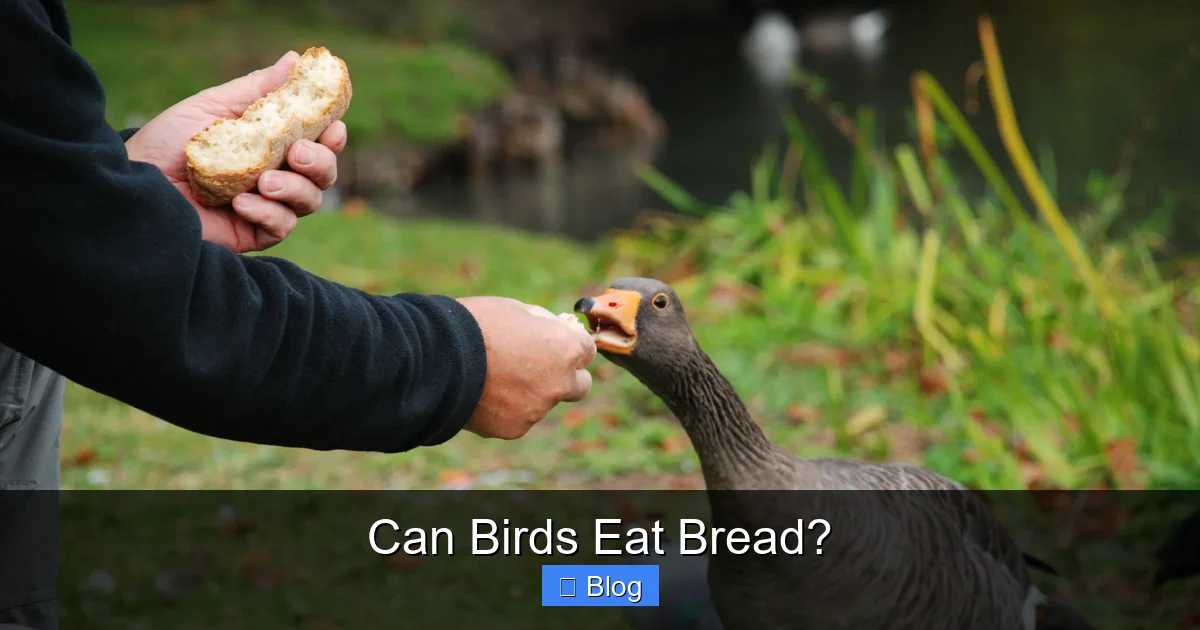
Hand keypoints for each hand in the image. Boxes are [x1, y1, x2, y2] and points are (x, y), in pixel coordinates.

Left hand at [124, 51, 347, 252]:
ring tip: (264, 180)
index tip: (333, 126)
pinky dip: (269, 214)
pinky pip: (281, 227)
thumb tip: (295, 59)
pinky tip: (242, 203)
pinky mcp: (252, 233)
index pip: (317, 142)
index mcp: (272, 145)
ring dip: (295, 188)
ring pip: (310, 201)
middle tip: (297, 153)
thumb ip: (258, 89)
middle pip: (324, 174)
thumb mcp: (214, 107)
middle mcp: (275, 175)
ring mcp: (266, 207)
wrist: (134, 180)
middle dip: (321, 162)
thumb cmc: (167, 142)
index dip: (332, 136)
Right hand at [457, 297, 597, 438]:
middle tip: (539, 367)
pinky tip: (485, 393)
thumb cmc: (476, 324)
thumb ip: (545, 325)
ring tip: (496, 377)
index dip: (570, 344)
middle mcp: (560, 383)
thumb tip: (558, 329)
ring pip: (544, 402)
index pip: (587, 350)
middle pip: (581, 386)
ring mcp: (537, 409)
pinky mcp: (514, 428)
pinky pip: (519, 418)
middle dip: (566, 376)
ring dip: (531, 393)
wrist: (437, 357)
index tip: (554, 342)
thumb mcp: (517, 309)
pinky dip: (507, 409)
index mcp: (566, 349)